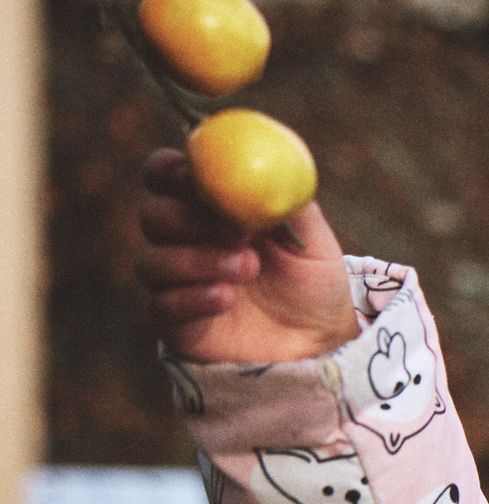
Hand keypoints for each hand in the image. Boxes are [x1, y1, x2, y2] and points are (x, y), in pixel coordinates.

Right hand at [137, 147, 359, 363]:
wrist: (320, 337)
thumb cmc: (312, 279)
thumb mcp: (311, 237)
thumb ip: (288, 200)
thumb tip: (270, 166)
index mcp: (207, 207)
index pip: (165, 176)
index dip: (169, 170)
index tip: (193, 174)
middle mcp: (182, 240)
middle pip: (153, 216)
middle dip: (190, 219)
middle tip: (237, 230)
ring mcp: (174, 283)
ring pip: (152, 262)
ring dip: (198, 261)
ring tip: (249, 268)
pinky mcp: (175, 323)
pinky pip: (161, 305)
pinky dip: (192, 298)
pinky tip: (226, 298)